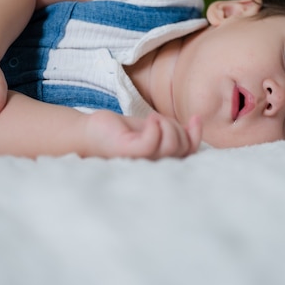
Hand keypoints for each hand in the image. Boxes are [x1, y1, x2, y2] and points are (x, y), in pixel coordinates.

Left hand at [85, 110, 201, 158]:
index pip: (188, 154)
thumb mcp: (153, 128)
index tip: (196, 118)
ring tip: (151, 118)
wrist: (89, 132)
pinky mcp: (129, 153)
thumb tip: (196, 123)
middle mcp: (153, 166)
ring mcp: (142, 161)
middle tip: (156, 119)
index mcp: (160, 161)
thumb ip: (172, 130)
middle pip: (181, 147)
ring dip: (165, 124)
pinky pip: (152, 142)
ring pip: (170, 144)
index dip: (196, 136)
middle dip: (176, 127)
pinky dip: (154, 127)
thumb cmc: (119, 132)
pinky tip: (148, 121)